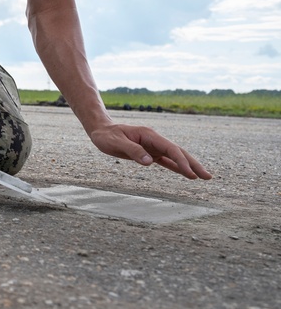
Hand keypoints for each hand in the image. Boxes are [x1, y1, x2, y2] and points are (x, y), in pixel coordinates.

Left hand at [89, 123, 211, 179]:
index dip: (182, 161)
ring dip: (188, 166)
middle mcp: (154, 140)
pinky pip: (166, 160)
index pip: (170, 149)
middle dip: (193, 164)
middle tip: (208, 177)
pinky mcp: (149, 153)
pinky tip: (186, 174)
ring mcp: (153, 146)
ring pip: (175, 157)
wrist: (101, 130)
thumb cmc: (106, 136)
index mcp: (149, 135)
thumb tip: (150, 162)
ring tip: (203, 177)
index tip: (190, 174)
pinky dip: (177, 167)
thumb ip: (132, 151)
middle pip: (178, 152)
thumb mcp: (115, 143)